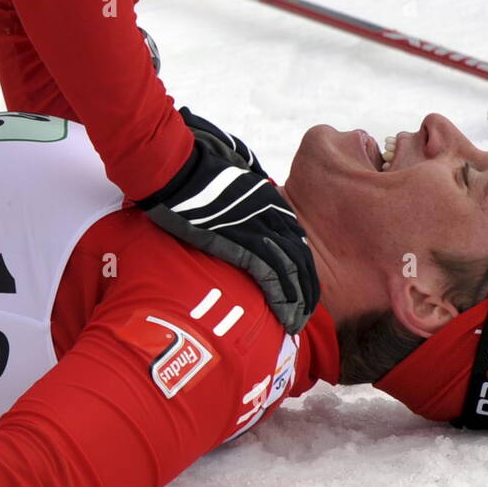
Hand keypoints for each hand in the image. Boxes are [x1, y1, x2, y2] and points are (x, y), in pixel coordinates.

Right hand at [137, 108, 318, 334]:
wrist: (180, 168)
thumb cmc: (197, 164)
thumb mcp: (231, 170)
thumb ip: (243, 184)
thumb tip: (240, 188)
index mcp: (269, 199)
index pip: (294, 238)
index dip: (299, 263)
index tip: (300, 282)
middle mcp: (271, 215)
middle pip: (300, 256)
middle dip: (306, 285)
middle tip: (307, 309)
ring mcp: (259, 230)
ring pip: (291, 270)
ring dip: (299, 299)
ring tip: (299, 321)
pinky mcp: (242, 245)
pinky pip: (272, 276)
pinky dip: (283, 299)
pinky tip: (287, 316)